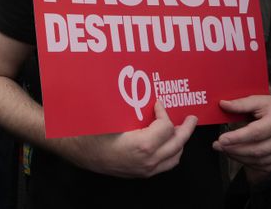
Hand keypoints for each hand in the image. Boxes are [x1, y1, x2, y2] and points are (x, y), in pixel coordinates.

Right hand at [64, 101, 196, 177]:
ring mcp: (146, 169)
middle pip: (177, 143)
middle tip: (190, 118)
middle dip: (185, 129)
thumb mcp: (114, 117)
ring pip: (175, 157)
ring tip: (180, 130)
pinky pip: (165, 164)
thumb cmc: (94, 134)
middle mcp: (148, 161)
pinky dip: (171, 152)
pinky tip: (167, 142)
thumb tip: (148, 97)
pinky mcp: (141, 173)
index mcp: (143, 146)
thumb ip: (134, 108)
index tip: (158, 104)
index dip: (164, 113)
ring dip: (179, 141)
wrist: (80, 152)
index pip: (166, 128)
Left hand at [213, 92, 270, 173]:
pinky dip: (249, 164)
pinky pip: (265, 167)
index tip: (221, 139)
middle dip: (234, 150)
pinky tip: (237, 156)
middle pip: (256, 150)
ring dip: (239, 157)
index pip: (256, 133)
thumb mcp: (261, 100)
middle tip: (217, 145)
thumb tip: (223, 104)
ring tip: (224, 150)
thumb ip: (241, 103)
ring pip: (260, 161)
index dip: (237, 138)